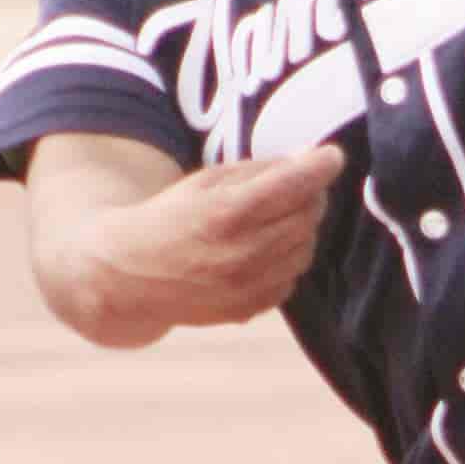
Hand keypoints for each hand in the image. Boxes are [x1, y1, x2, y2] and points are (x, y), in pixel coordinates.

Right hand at [78, 143, 344, 338]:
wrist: (132, 275)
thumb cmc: (170, 217)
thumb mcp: (206, 181)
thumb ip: (259, 170)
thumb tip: (308, 159)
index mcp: (226, 213)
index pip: (294, 185)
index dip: (319, 166)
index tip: (332, 155)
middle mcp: (242, 253)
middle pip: (307, 215)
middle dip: (310, 195)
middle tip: (298, 185)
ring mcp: (249, 286)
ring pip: (305, 246)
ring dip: (300, 227)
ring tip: (275, 216)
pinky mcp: (252, 308)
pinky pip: (293, 276)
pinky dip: (288, 257)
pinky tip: (264, 248)